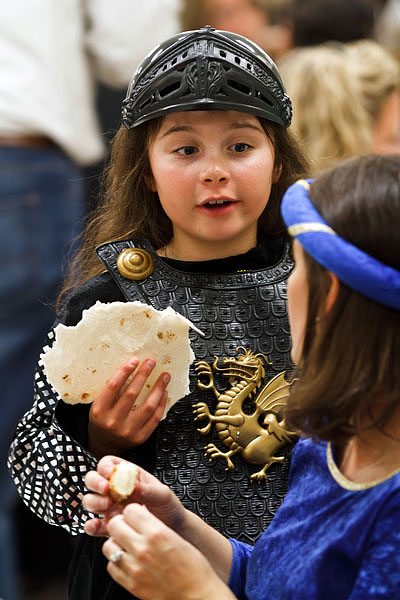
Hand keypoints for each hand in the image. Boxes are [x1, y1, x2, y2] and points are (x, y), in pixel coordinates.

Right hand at [83, 455, 185, 537]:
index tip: (108, 473)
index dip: (104, 466)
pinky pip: (92, 525)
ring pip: (90, 500)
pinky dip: (90, 526)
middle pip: (93, 480)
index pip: (108, 464)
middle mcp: (116, 491)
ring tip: (108, 505)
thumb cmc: (168, 508)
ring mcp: (111, 508)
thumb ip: (147, 490)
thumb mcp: (163, 495)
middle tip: (106, 489)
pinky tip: (98, 525)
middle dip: (95, 482)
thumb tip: (133, 486)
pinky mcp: (109, 526)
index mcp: (128, 476)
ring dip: (93, 502)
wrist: (173, 531)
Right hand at [88, 357, 169, 456]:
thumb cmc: (101, 420)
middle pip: (132, 394)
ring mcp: (127, 431)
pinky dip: (161, 404)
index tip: (135, 360)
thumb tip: (130, 368)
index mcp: (99, 411)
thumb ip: (111, 391)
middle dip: (143, 375)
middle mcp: (113, 421)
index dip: (125, 371)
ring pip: (148, 406)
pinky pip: (154, 418)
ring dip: (158, 388)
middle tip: (151, 362)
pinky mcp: (140, 438)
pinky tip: (164, 393)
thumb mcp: (98, 405)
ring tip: (164, 376)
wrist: (103, 446)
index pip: (113, 386)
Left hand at [103, 505, 231, 599]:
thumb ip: (154, 525)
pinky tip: (129, 561)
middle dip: (120, 523)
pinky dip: (117, 562)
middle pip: (114, 524)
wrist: (197, 596)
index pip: (130, 510)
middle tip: (128, 527)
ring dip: (116, 543)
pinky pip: (112, 566)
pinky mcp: (130, 584)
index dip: (133, 510)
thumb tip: (139, 516)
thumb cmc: (193, 568)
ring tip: (128, 545)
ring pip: (108, 546)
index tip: (136, 514)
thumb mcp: (176, 537)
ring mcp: (134, 568)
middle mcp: (142, 549)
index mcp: (157, 533)